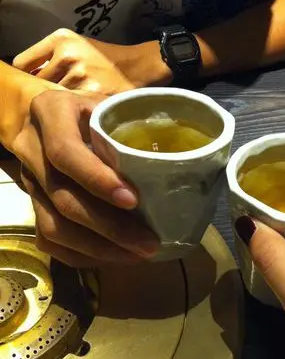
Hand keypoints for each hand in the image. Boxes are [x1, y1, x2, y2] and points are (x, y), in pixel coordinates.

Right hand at [9, 89, 157, 266]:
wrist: (42, 113)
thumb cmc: (87, 107)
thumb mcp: (107, 102)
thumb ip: (132, 122)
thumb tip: (183, 152)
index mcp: (51, 112)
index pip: (66, 152)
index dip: (97, 179)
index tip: (133, 200)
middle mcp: (32, 148)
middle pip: (63, 197)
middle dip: (108, 226)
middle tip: (147, 242)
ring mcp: (28, 180)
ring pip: (53, 225)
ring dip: (97, 247)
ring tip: (136, 255)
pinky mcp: (31, 204)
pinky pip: (49, 238)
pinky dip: (81, 254)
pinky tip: (114, 256)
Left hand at [13, 29, 135, 95]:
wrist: (136, 66)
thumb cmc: (103, 58)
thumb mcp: (76, 45)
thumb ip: (50, 56)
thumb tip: (26, 76)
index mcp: (60, 38)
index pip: (22, 63)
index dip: (25, 76)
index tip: (31, 82)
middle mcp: (67, 53)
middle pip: (35, 83)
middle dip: (43, 89)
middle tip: (56, 93)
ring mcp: (78, 74)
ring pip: (51, 96)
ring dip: (58, 100)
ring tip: (72, 98)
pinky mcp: (89, 92)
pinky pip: (69, 105)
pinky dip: (73, 107)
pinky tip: (82, 106)